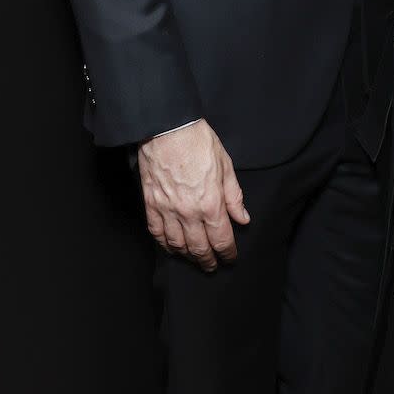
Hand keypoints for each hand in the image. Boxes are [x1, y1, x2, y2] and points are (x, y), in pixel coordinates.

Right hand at [137, 119, 249, 271]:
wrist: (166, 128)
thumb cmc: (198, 141)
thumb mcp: (225, 164)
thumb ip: (234, 196)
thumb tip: (242, 218)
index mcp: (211, 203)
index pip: (221, 239)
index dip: (228, 252)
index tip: (231, 257)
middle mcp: (189, 212)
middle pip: (200, 248)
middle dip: (208, 260)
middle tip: (213, 266)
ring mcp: (167, 210)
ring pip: (178, 245)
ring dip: (188, 256)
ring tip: (195, 259)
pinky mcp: (151, 204)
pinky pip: (157, 233)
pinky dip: (165, 244)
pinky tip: (171, 247)